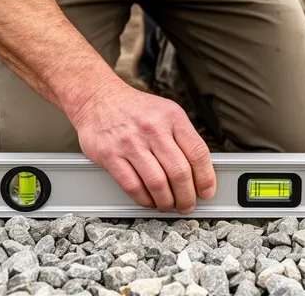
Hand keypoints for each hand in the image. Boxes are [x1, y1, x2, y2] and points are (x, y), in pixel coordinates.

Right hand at [71, 80, 215, 213]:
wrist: (98, 98)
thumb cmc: (134, 109)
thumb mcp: (166, 112)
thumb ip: (182, 138)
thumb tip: (200, 172)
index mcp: (172, 116)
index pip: (198, 153)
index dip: (206, 178)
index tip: (207, 191)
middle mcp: (153, 128)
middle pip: (179, 172)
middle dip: (187, 196)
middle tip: (187, 205)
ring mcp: (130, 142)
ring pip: (157, 183)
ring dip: (166, 202)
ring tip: (168, 205)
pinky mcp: (110, 155)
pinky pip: (133, 186)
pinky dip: (144, 199)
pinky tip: (149, 200)